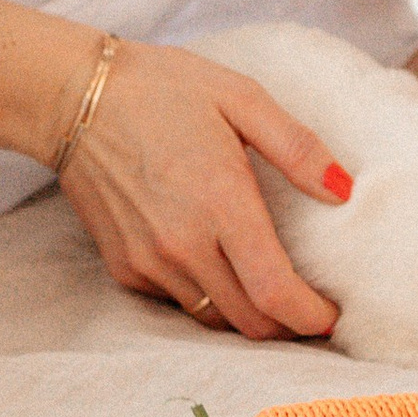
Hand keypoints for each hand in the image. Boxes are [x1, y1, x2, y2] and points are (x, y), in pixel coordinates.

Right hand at [59, 40, 344, 339]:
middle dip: (288, 327)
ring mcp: (148, 261)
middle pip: (249, 322)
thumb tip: (344, 191)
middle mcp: (183, 244)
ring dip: (248, 316)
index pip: (275, 293)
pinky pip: (176, 302)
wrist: (73, 98)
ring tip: (273, 296)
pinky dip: (206, 297)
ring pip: (213, 319)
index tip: (333, 317)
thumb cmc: (162, 89)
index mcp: (221, 203)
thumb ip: (298, 147)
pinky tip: (220, 271)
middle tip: (312, 312)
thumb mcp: (241, 97)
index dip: (311, 318)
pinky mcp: (123, 266)